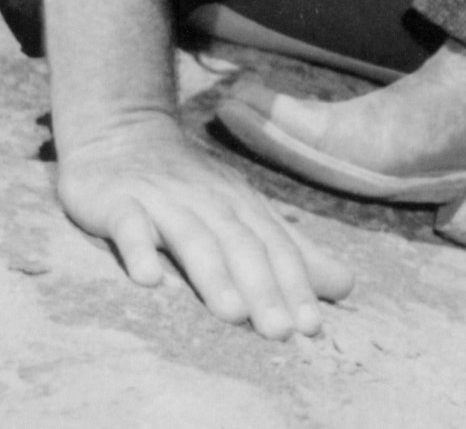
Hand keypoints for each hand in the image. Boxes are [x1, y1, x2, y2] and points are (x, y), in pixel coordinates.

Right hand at [53, 107, 353, 339]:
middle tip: (281, 332)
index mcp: (241, 205)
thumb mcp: (243, 213)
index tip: (312, 326)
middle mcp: (208, 201)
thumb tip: (346, 286)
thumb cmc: (190, 187)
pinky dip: (138, 249)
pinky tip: (147, 279)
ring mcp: (162, 200)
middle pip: (240, 245)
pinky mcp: (119, 202)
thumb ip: (289, 251)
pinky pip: (129, 224)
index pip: (275, 247)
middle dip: (263, 289)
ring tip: (232, 313)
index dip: (295, 285)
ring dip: (213, 275)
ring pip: (192, 237)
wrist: (121, 133)